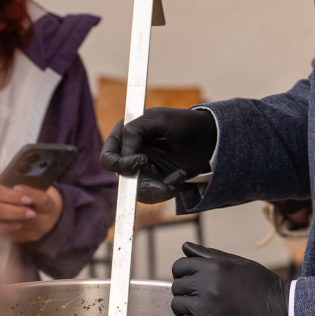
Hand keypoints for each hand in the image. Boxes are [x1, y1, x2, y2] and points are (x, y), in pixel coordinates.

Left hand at [3, 184, 62, 242]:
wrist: (52, 216)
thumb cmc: (40, 197)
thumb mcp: (40, 189)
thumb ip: (28, 189)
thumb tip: (10, 185)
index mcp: (50, 206)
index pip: (41, 200)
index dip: (29, 193)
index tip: (16, 187)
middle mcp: (46, 222)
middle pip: (27, 216)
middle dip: (10, 209)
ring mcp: (36, 233)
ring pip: (17, 227)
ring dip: (2, 219)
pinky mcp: (26, 240)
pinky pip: (11, 234)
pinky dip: (0, 228)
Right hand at [101, 107, 217, 202]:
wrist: (206, 138)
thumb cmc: (182, 123)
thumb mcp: (159, 119)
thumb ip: (136, 130)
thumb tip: (125, 153)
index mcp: (123, 136)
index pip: (108, 158)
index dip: (122, 164)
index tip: (143, 160)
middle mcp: (128, 155)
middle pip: (122, 180)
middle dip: (143, 185)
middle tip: (163, 183)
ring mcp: (141, 170)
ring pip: (137, 192)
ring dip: (158, 190)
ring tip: (178, 176)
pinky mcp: (153, 181)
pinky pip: (152, 196)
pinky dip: (167, 190)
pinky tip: (180, 176)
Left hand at [170, 242, 289, 315]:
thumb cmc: (264, 287)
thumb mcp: (239, 264)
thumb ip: (209, 255)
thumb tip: (184, 246)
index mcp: (214, 268)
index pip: (179, 267)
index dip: (184, 273)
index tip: (193, 280)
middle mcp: (206, 287)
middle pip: (177, 286)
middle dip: (186, 290)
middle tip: (203, 297)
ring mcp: (206, 310)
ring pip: (177, 305)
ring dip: (187, 307)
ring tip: (205, 309)